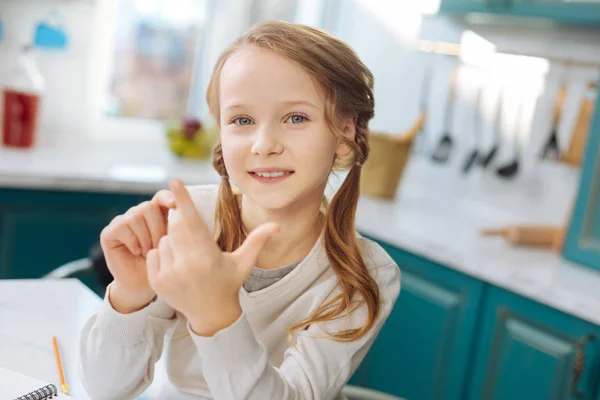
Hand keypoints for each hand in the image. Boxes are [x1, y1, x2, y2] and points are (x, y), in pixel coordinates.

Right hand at [100, 189, 175, 312]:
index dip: (167, 198)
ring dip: (145, 237)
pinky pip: (122, 227)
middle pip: (148, 207)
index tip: (176, 204)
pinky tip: (137, 251)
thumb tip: (183, 208)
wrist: (143, 285)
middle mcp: (138, 213)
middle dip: (157, 228)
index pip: (161, 196)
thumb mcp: (173, 244)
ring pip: (135, 217)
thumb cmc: (162, 264)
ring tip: (149, 252)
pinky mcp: (110, 232)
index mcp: (156, 213)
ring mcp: (123, 221)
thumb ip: (177, 226)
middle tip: (159, 247)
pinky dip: (133, 241)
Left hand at [146, 179, 278, 335]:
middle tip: (192, 233)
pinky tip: (177, 265)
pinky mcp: (157, 281)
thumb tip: (277, 226)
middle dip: (181, 222)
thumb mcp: (244, 262)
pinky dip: (163, 254)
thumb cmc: (229, 283)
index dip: (183, 199)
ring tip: (188, 256)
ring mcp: (169, 274)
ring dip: (173, 241)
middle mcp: (186, 264)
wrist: (211, 315)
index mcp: (207, 256)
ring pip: (164, 240)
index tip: (174, 181)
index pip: (192, 220)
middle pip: (176, 226)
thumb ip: (258, 240)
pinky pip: (154, 253)